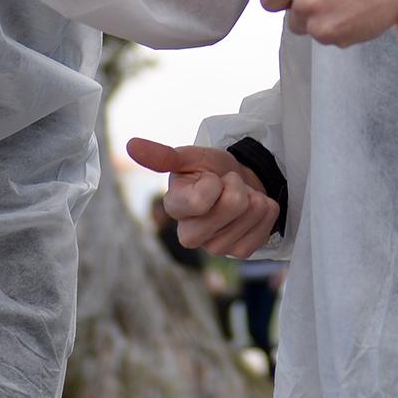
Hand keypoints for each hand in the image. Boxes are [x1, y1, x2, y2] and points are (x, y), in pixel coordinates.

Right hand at [126, 139, 280, 258]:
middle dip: (238, 186)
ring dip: (254, 197)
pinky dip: (266, 212)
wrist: (239, 181)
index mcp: (174, 208)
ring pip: (251, 214)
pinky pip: (263, 230)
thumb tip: (131, 144)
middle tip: (228, 185)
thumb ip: (163, 155)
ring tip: (241, 196)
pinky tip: (254, 209)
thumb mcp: (190, 157)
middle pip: (233, 205)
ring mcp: (215, 247)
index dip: (215, 181)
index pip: (201, 199)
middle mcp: (190, 235)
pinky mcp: (240, 253)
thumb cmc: (210, 170)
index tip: (211, 177)